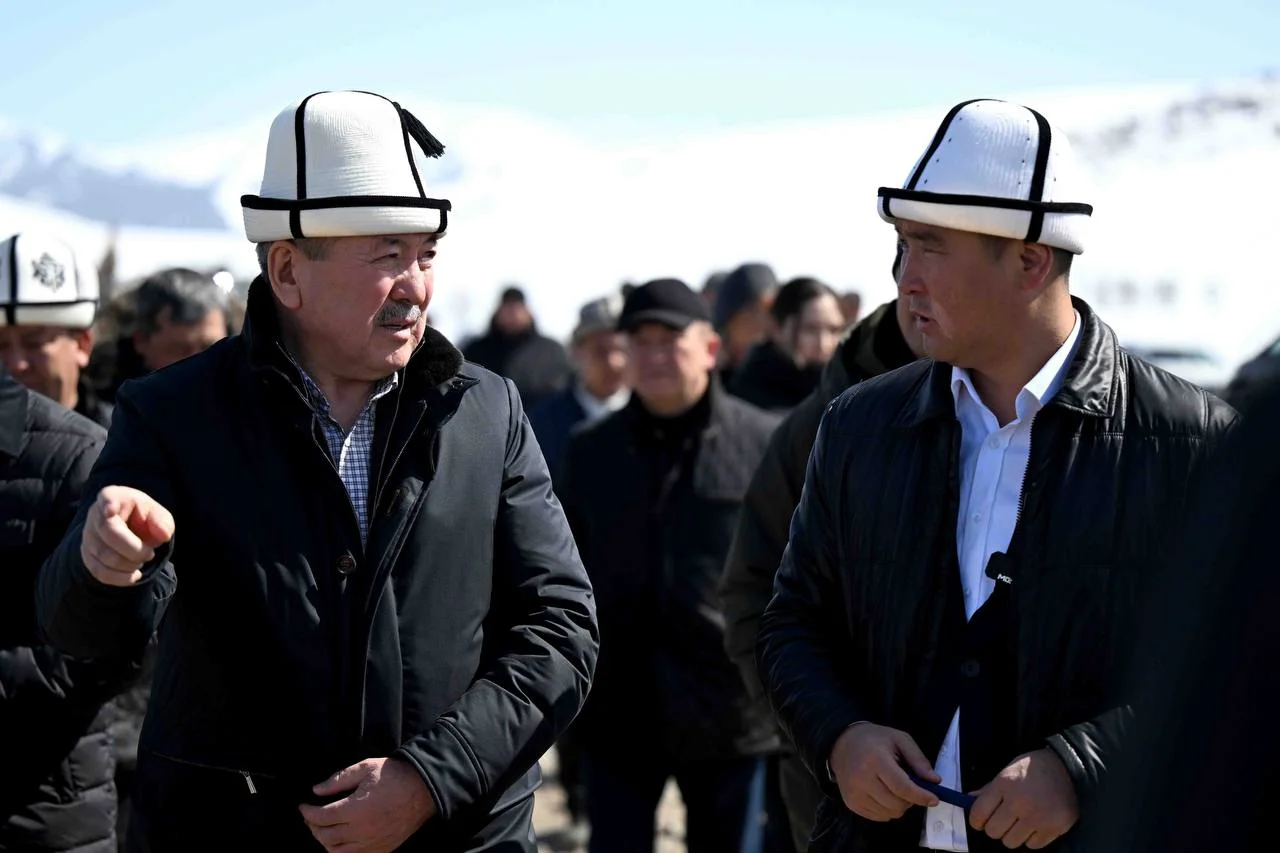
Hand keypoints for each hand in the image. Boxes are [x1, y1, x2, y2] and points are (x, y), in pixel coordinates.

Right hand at [81, 486, 173, 586]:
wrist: (127, 529)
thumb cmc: (143, 517)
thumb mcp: (157, 513)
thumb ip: (162, 521)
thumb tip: (163, 535)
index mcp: (113, 496)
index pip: (107, 498)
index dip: (108, 504)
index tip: (111, 509)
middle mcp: (95, 515)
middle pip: (110, 535)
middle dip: (135, 550)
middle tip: (150, 554)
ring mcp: (87, 536)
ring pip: (106, 557)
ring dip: (130, 564)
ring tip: (142, 560)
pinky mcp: (86, 556)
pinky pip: (100, 572)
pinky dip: (120, 578)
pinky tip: (134, 575)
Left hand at [299, 757, 436, 852]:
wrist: (424, 789)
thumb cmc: (394, 775)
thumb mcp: (365, 768)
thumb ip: (339, 779)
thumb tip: (316, 790)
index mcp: (356, 809)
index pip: (321, 817)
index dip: (307, 812)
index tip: (303, 806)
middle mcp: (361, 831)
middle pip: (325, 836)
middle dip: (312, 827)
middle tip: (310, 817)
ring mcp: (372, 844)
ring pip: (337, 851)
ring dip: (324, 842)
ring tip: (323, 830)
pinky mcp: (381, 850)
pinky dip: (341, 852)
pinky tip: (340, 841)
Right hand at [828, 723, 939, 820]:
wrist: (842, 743)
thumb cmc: (874, 740)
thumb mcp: (900, 739)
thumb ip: (918, 759)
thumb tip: (935, 781)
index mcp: (875, 760)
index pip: (902, 787)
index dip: (921, 796)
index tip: (934, 799)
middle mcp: (862, 779)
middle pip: (897, 804)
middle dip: (910, 799)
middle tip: (910, 787)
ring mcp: (854, 793)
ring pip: (890, 813)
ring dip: (899, 805)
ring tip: (895, 789)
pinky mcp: (851, 803)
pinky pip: (879, 817)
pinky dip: (887, 809)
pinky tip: (884, 794)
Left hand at [969, 749, 1078, 848]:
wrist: (1071, 767)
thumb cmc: (1035, 768)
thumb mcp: (1008, 770)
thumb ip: (989, 789)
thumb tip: (969, 800)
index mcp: (1005, 784)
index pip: (978, 813)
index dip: (976, 820)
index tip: (980, 821)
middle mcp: (1019, 802)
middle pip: (993, 832)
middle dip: (994, 828)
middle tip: (1002, 820)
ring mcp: (1037, 817)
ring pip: (1011, 842)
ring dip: (1012, 835)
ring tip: (1020, 822)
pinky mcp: (1054, 828)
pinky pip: (1032, 845)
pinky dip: (1031, 838)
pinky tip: (1035, 824)